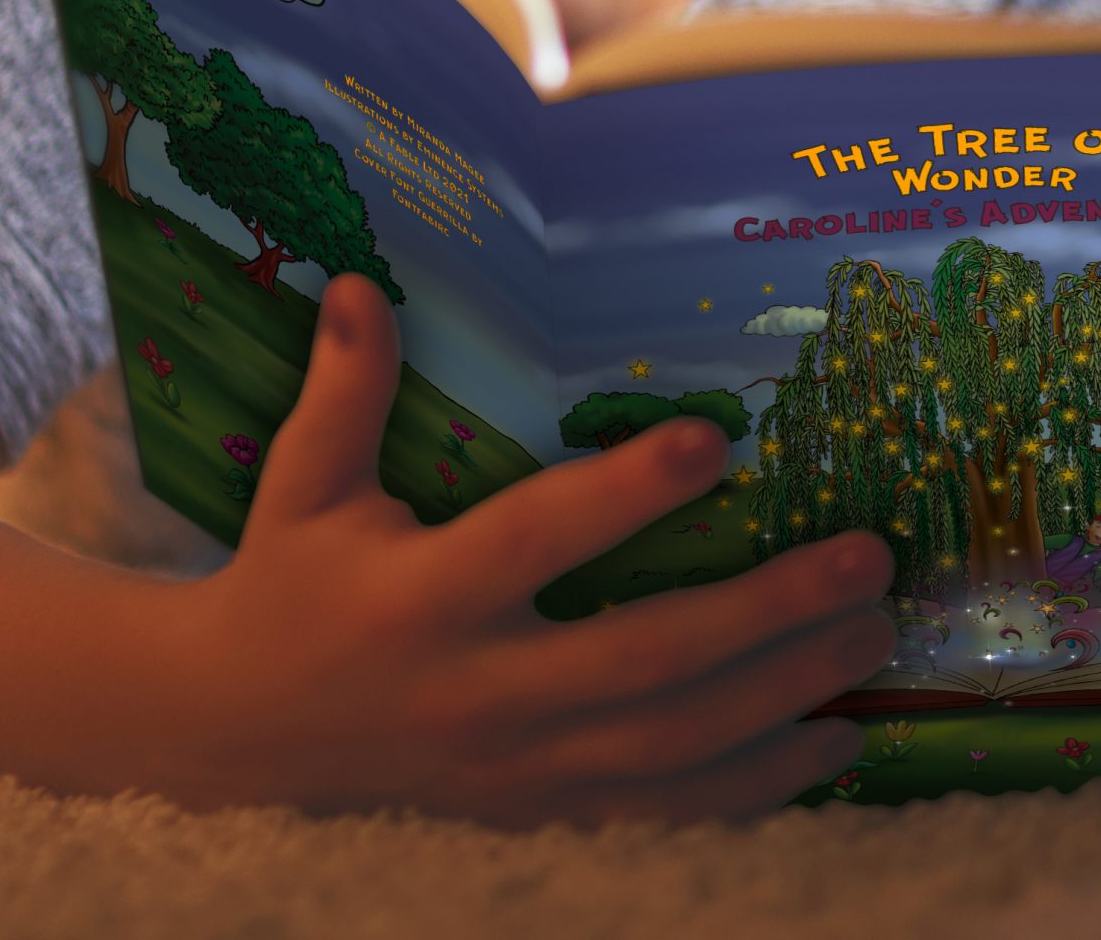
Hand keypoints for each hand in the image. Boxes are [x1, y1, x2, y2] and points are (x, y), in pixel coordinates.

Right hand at [172, 276, 893, 822]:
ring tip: (874, 631)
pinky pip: (661, 813)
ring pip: (670, 746)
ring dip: (783, 691)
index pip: (534, 543)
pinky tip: (836, 743)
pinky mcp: (536, 813)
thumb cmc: (284, 587)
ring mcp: (514, 770)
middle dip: (764, 614)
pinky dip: (755, 787)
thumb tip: (364, 286)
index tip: (716, 437)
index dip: (622, 496)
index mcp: (418, 600)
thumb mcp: (301, 487)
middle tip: (866, 558)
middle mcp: (476, 693)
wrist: (225, 743)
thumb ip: (344, 392)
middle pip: (640, 662)